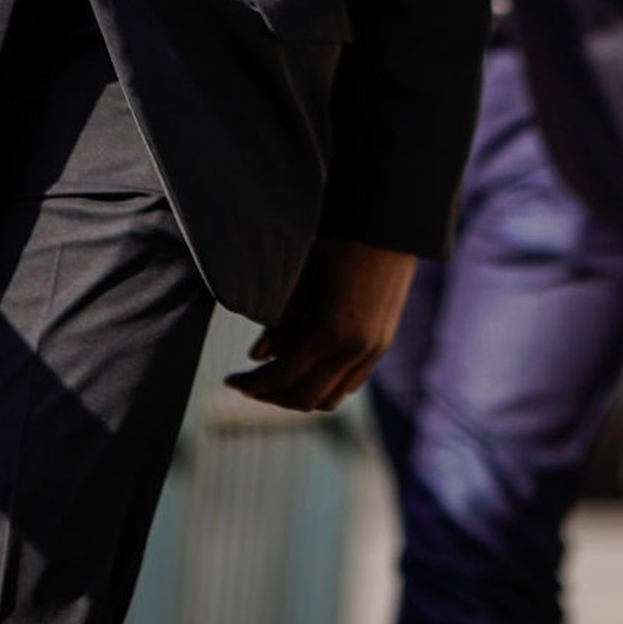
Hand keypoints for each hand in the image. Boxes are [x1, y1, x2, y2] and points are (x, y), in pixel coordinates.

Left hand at [224, 238, 416, 410]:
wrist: (391, 225)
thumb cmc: (340, 242)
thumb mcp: (303, 281)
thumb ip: (281, 324)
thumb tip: (256, 357)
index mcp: (331, 332)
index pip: (283, 377)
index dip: (253, 384)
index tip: (231, 379)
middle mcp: (355, 350)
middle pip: (306, 398)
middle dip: (272, 395)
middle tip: (248, 384)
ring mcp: (373, 351)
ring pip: (331, 398)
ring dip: (299, 395)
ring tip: (275, 379)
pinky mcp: (383, 345)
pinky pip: (349, 382)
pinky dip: (324, 384)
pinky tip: (306, 367)